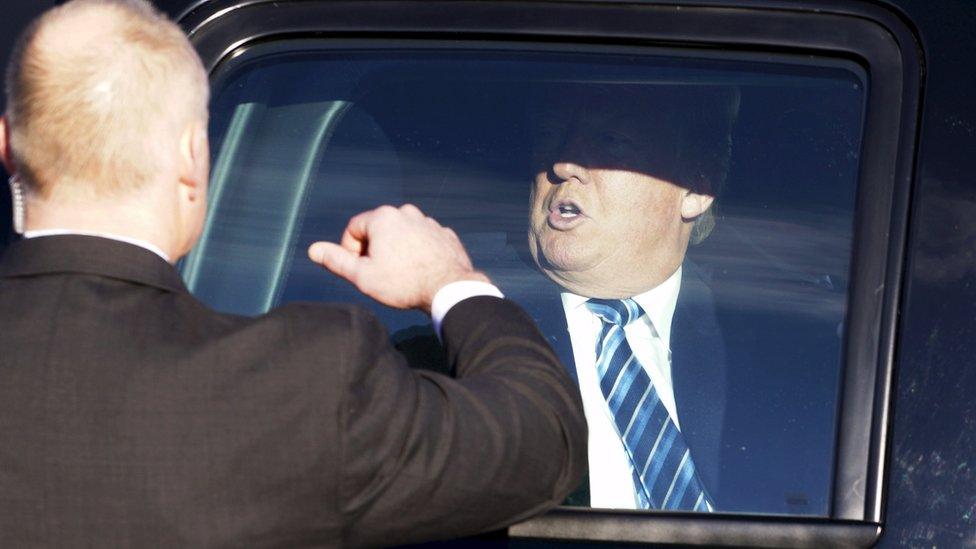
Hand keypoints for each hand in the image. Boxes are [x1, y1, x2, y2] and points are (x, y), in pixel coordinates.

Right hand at [308, 204, 490, 313]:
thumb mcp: (362, 275)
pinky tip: (421, 272)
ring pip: (401, 235)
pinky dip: (417, 253)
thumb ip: (336, 260)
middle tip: (380, 275)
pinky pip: (422, 241)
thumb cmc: (403, 283)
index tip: (360, 270)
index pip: (353, 229)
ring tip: (402, 275)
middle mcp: (406, 212)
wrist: (450, 289)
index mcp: (383, 217)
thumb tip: (314, 250)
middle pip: (378, 230)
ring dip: (396, 251)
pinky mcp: (444, 233)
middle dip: (374, 251)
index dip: (350, 252)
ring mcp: (428, 221)